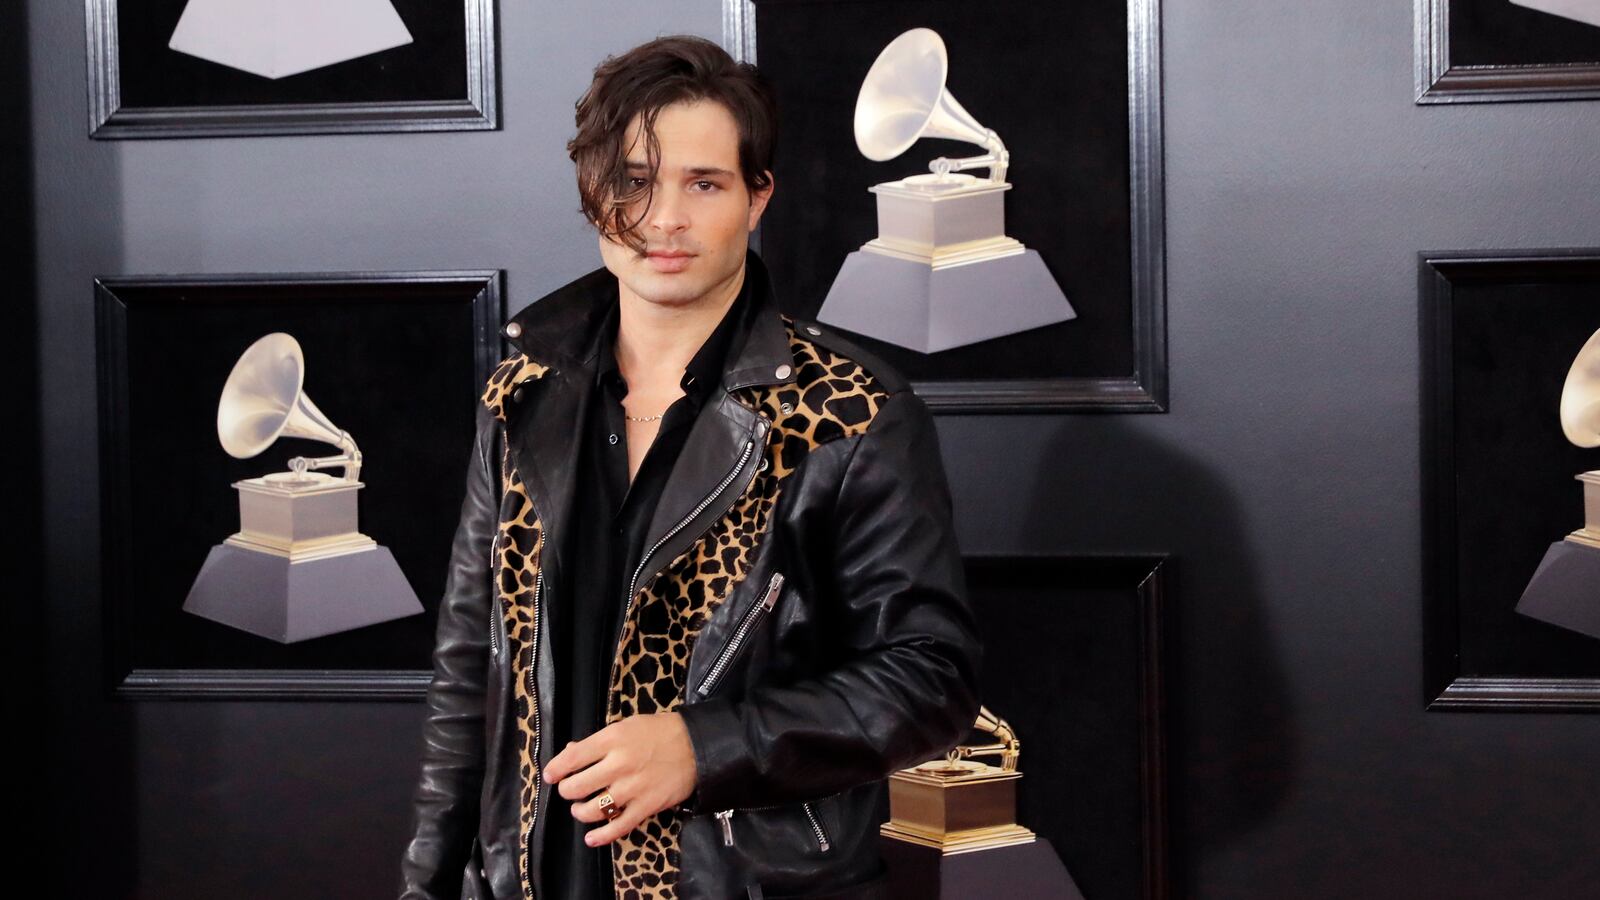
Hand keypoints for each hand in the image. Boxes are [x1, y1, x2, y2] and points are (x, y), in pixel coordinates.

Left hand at [541, 711, 697, 846]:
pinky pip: (617, 827)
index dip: (555, 770)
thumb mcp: (626, 726)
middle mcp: (619, 764)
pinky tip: (591, 838)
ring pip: (592, 810)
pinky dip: (601, 836)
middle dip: (567, 791)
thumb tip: (570, 753)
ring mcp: (632, 788)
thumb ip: (598, 741)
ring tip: (581, 808)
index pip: (572, 758)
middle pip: (576, 787)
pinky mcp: (646, 806)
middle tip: (570, 790)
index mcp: (612, 740)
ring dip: (580, 812)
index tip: (550, 776)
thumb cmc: (659, 733)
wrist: (696, 746)